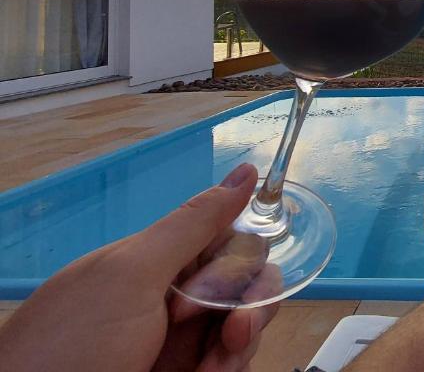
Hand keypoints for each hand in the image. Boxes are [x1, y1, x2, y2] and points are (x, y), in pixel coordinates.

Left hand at [0, 163, 278, 371]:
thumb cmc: (73, 344)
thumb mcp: (132, 275)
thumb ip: (194, 223)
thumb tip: (247, 171)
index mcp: (159, 261)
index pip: (231, 240)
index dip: (237, 263)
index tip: (212, 288)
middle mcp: (175, 298)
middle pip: (249, 283)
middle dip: (251, 306)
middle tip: (228, 335)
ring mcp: (182, 344)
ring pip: (246, 327)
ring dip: (240, 345)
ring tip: (211, 370)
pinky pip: (233, 364)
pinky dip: (229, 369)